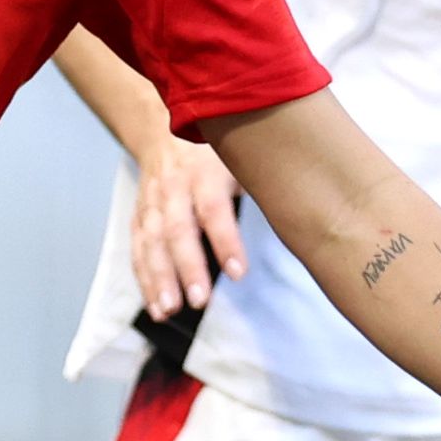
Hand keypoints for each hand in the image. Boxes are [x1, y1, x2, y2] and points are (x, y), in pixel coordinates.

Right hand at [130, 135, 243, 318]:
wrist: (161, 130)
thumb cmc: (213, 150)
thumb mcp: (239, 155)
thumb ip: (260, 182)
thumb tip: (301, 215)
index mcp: (204, 171)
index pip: (213, 208)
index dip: (225, 241)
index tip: (237, 273)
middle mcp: (173, 187)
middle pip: (177, 230)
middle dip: (186, 267)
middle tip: (199, 301)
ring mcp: (152, 203)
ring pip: (152, 243)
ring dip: (159, 279)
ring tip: (169, 310)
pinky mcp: (140, 217)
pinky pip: (138, 250)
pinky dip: (145, 280)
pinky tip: (157, 306)